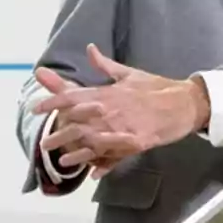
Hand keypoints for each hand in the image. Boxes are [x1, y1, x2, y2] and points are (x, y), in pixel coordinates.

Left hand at [34, 44, 210, 177]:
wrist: (185, 101)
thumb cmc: (157, 87)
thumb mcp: (130, 73)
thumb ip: (106, 64)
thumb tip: (89, 49)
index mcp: (109, 92)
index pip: (74, 95)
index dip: (53, 101)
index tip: (37, 108)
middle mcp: (112, 109)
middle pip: (78, 122)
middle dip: (59, 132)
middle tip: (44, 143)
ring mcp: (124, 127)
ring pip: (93, 141)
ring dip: (76, 152)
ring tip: (61, 160)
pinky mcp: (136, 141)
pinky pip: (115, 155)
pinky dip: (103, 164)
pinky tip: (92, 172)